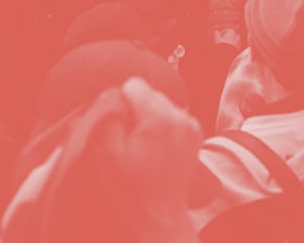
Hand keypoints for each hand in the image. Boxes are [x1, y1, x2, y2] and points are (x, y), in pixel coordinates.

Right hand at [116, 77, 201, 241]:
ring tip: (144, 148)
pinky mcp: (196, 132)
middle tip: (131, 140)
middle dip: (137, 109)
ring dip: (150, 117)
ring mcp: (191, 124)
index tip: (121, 125)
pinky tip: (156, 149)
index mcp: (159, 119)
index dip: (122, 102)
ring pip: (161, 102)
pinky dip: (162, 126)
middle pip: (150, 92)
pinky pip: (173, 115)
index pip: (135, 85)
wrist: (158, 218)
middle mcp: (180, 116)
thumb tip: (112, 97)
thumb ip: (109, 118)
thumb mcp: (107, 155)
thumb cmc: (130, 191)